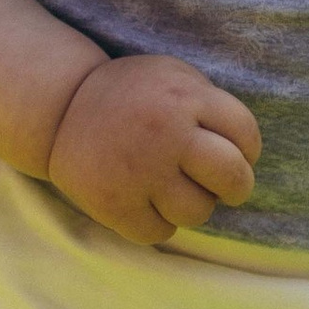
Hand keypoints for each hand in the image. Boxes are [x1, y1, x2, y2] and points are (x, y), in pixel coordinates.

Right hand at [47, 56, 260, 245]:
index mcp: (184, 98)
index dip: (248, 149)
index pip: (246, 135)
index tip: (236, 153)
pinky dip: (158, 222)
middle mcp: (165, 134)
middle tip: (226, 187)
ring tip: (174, 188)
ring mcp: (138, 172)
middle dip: (237, 186)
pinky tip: (145, 202)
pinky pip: (161, 232)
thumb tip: (246, 151)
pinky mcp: (114, 204)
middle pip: (233, 177)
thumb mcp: (173, 77)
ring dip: (195, 205)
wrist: (60, 107)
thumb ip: (210, 105)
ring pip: (199, 212)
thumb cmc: (131, 95)